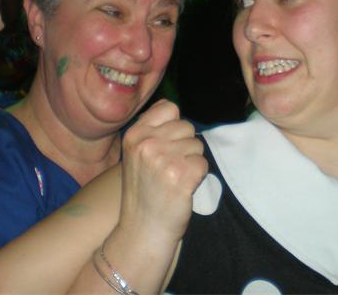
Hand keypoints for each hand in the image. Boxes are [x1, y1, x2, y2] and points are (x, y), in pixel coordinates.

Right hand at [118, 100, 207, 246]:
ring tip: (174, 179)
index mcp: (134, 134)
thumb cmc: (144, 190)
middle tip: (169, 169)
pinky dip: (198, 177)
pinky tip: (182, 188)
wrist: (142, 230)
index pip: (169, 108)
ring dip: (191, 162)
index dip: (174, 126)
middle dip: (185, 146)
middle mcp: (147, 144)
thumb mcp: (136, 154)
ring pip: (197, 145)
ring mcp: (164, 159)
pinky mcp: (181, 176)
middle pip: (187, 127)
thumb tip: (172, 108)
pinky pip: (203, 163)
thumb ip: (152, 129)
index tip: (166, 146)